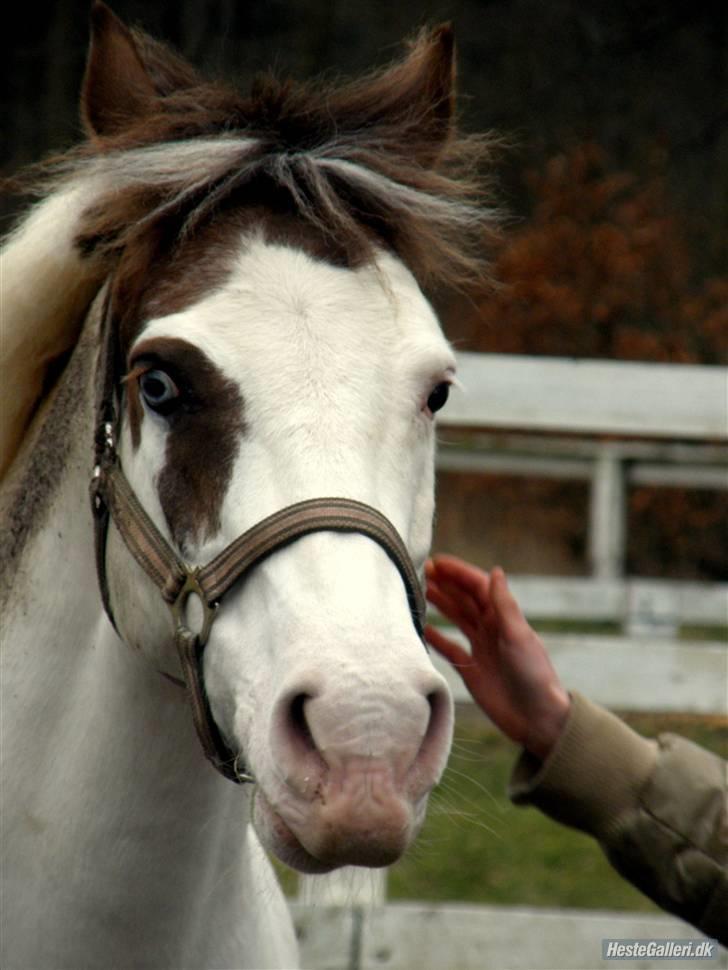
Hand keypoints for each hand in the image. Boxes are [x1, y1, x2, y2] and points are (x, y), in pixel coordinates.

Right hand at [425, 556, 570, 759]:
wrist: (536, 719)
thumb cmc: (534, 676)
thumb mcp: (518, 637)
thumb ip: (504, 605)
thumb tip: (495, 570)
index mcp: (504, 617)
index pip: (477, 586)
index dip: (457, 572)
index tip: (436, 562)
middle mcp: (491, 628)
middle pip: (464, 599)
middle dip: (444, 583)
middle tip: (419, 571)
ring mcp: (481, 647)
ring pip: (456, 618)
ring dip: (439, 603)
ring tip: (417, 591)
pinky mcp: (471, 669)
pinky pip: (449, 647)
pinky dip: (436, 637)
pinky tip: (422, 628)